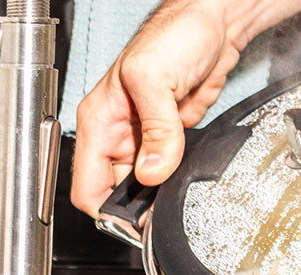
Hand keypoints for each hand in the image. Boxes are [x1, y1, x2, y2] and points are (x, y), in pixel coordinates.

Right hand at [69, 0, 300, 222]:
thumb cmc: (174, 34)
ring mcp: (145, 138)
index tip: (131, 224)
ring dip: (158, 195)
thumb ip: (156, 130)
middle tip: (160, 215)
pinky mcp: (171, 139)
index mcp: (100, 121)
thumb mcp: (155, 79)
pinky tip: (186, 179)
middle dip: (136, 207)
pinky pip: (168, 171)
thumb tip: (152, 172)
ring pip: (144, 186)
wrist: (213, 25)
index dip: (105, 211)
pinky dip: (176, 181)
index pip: (86, 184)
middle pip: (116, 192)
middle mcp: (119, 134)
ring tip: (175, 194)